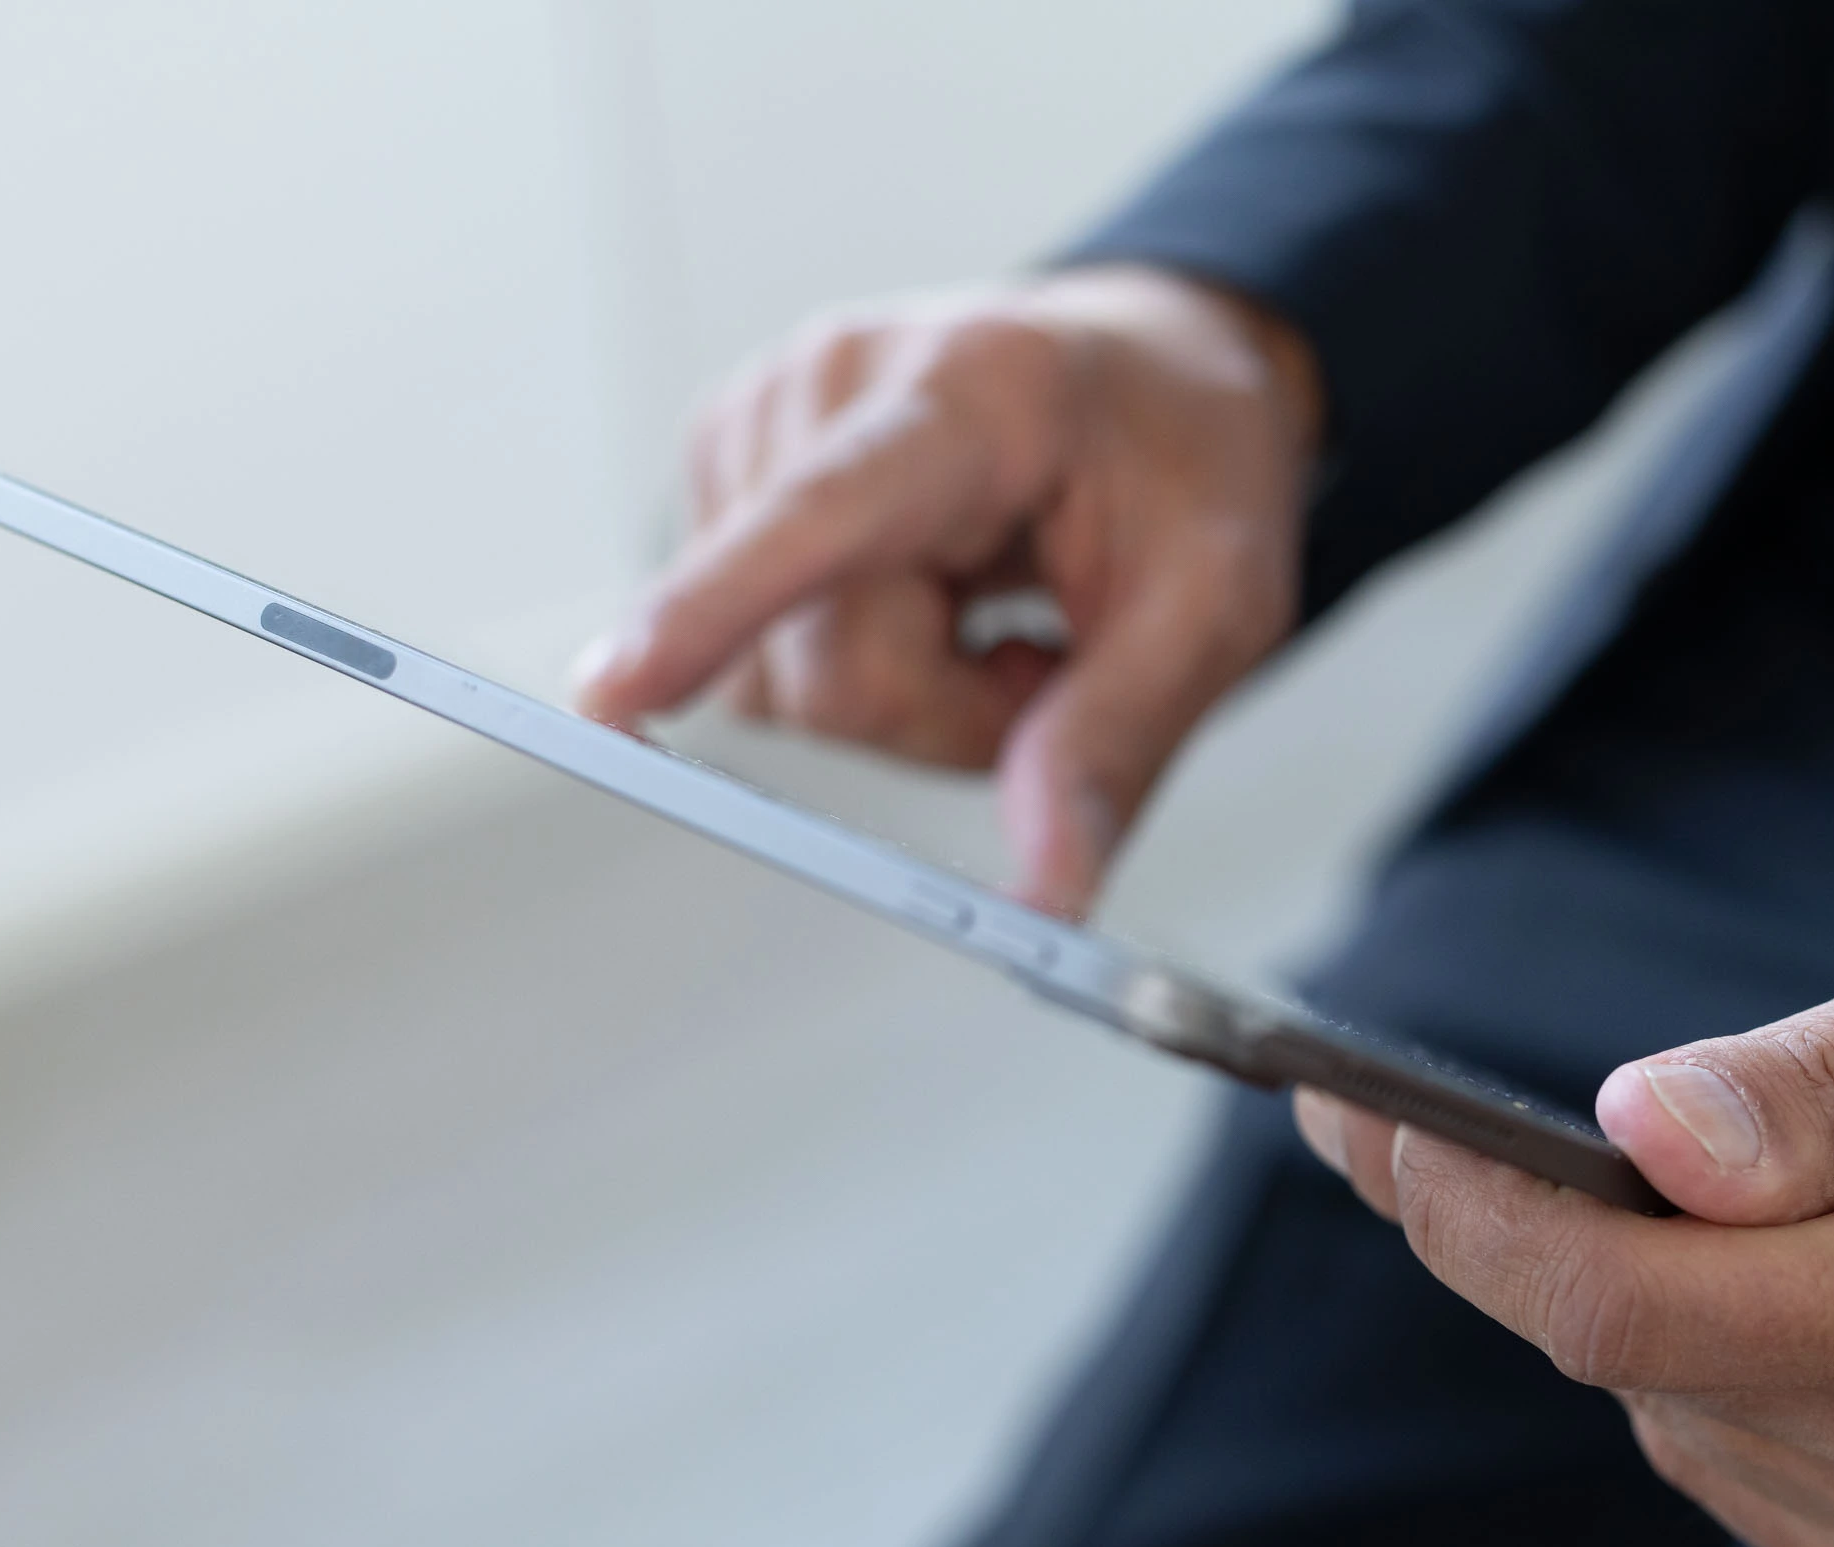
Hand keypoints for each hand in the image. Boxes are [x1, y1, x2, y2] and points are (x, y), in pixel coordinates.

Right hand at [571, 265, 1322, 916]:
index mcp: (969, 391)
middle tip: (1043, 658)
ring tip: (992, 614)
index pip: (823, 518)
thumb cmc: (1186, 462)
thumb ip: (1119, 740)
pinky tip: (933, 605)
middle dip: (944, 718)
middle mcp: (828, 389)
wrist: (1152, 371)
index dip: (712, 612)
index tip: (615, 693)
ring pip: (785, 689)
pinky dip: (865, 673)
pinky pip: (767, 670)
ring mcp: (758, 431)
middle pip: (827, 675)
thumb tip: (1048, 889)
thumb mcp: (1218, 603)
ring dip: (908, 702)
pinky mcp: (725, 484)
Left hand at [1295, 884, 1833, 1546]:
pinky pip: (1721, 1447)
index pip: (1651, 1314)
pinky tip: (1782, 1262)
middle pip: (1635, 1363)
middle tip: (1394, 1110)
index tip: (1359, 1119)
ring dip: (1628, 1281)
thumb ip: (1832, 1076)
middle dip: (1512, 1230)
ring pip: (1661, 1404)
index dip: (1478, 1222)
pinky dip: (1701, 1346)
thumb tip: (1634, 1140)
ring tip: (1702, 1169)